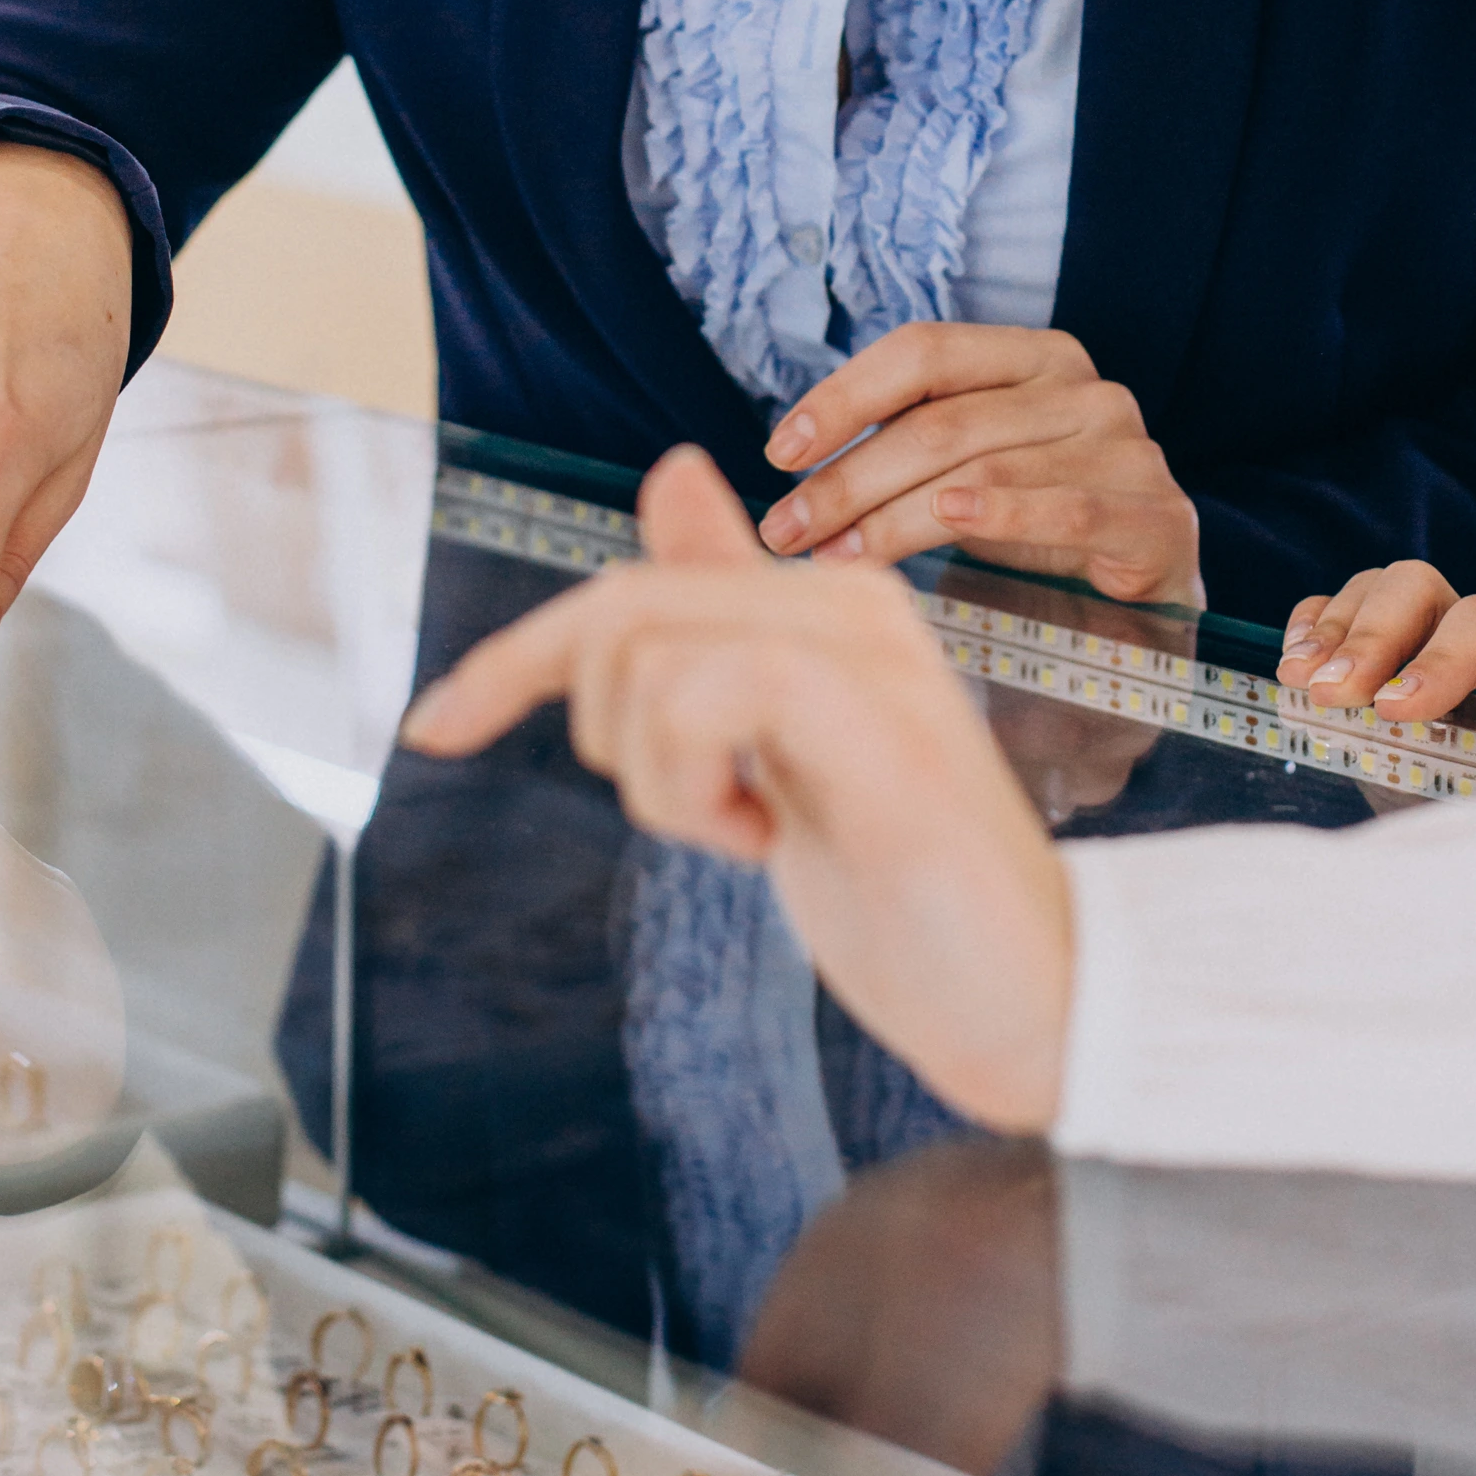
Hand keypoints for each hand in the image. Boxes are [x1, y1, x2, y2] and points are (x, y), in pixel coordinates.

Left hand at [404, 444, 1073, 1133]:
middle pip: (617, 609)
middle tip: (700, 816)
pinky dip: (691, 787)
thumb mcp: (782, 752)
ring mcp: (868, 654)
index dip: (511, 658)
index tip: (433, 730)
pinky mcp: (874, 721)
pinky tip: (765, 838)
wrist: (1042, 1000)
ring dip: (655, 778)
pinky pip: (705, 696)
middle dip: (597, 728)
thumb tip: (673, 475)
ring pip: (643, 652)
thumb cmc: (911, 892)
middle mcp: (848, 602)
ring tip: (748, 831)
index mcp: (826, 607)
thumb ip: (727, 623)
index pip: (629, 587)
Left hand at [754, 324, 1201, 605]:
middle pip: (941, 422)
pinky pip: (1066, 510)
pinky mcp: (1156, 519)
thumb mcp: (971, 465)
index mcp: (1035, 356)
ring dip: (892, 518)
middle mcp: (1085, 390)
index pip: (924, 351)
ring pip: (984, 471)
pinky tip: (944, 522)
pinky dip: (999, 516)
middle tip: (786, 527)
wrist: (1148, 588)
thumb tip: (794, 463)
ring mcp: (1128, 450)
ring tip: (832, 556)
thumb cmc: (1040, 520)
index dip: (844, 395)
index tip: (782, 451)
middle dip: (848, 478)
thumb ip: (907, 443)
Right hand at [1280, 559, 1475, 723]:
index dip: (1439, 658)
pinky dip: (1306, 626)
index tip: (1393, 710)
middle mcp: (1464, 634)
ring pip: (1370, 588)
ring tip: (1300, 684)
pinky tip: (1291, 666)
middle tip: (1329, 694)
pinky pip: (1328, 609)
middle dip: (1369, 637)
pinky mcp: (1362, 656)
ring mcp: (1408, 639)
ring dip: (1329, 632)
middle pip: (1416, 586)